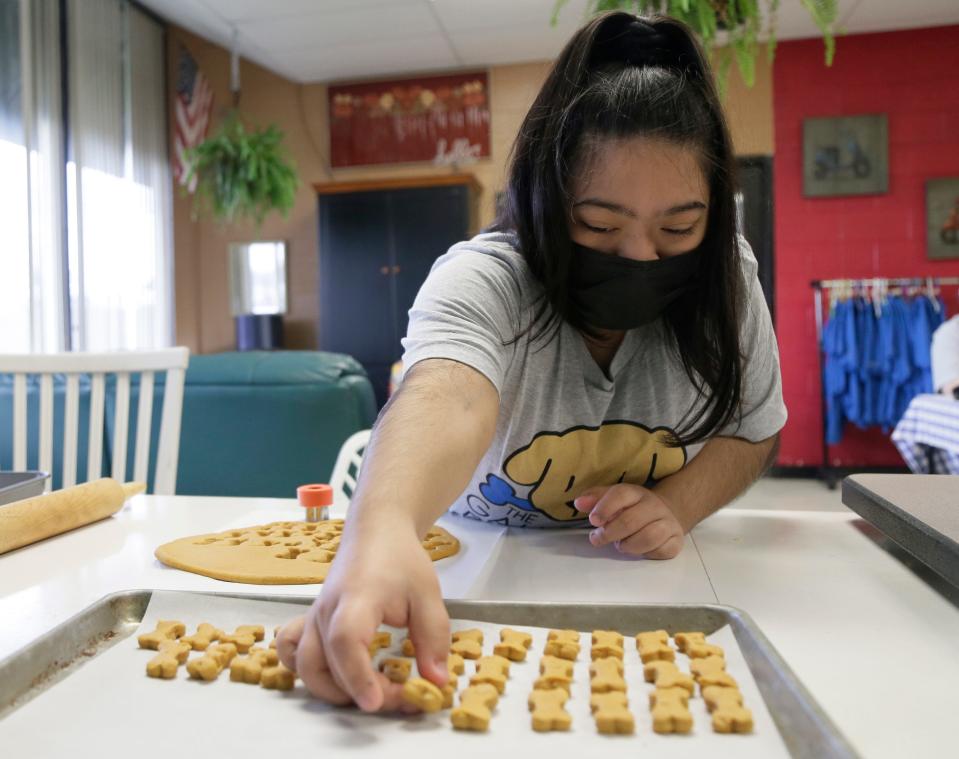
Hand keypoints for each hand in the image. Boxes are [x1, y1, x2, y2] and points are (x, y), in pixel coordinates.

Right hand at [275, 520, 449, 711]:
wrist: (375, 531)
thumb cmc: (401, 560)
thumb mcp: (428, 595)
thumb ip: (434, 638)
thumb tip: (436, 682)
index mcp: (357, 598)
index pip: (345, 641)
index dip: (357, 676)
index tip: (377, 702)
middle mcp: (326, 610)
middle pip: (324, 663)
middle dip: (357, 691)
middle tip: (397, 695)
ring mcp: (313, 616)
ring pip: (305, 666)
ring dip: (334, 690)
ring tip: (372, 691)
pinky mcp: (309, 622)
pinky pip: (291, 652)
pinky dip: (306, 672)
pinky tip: (335, 677)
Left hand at [573, 483, 683, 558]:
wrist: (666, 514)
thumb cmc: (632, 508)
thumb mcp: (613, 499)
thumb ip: (595, 499)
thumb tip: (579, 503)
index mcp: (636, 493)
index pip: (621, 494)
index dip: (605, 507)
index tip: (593, 521)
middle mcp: (655, 506)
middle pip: (631, 520)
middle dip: (610, 533)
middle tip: (597, 539)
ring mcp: (668, 524)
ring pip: (648, 537)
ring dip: (628, 545)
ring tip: (621, 544)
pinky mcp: (676, 542)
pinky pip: (660, 551)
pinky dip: (646, 554)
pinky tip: (639, 549)